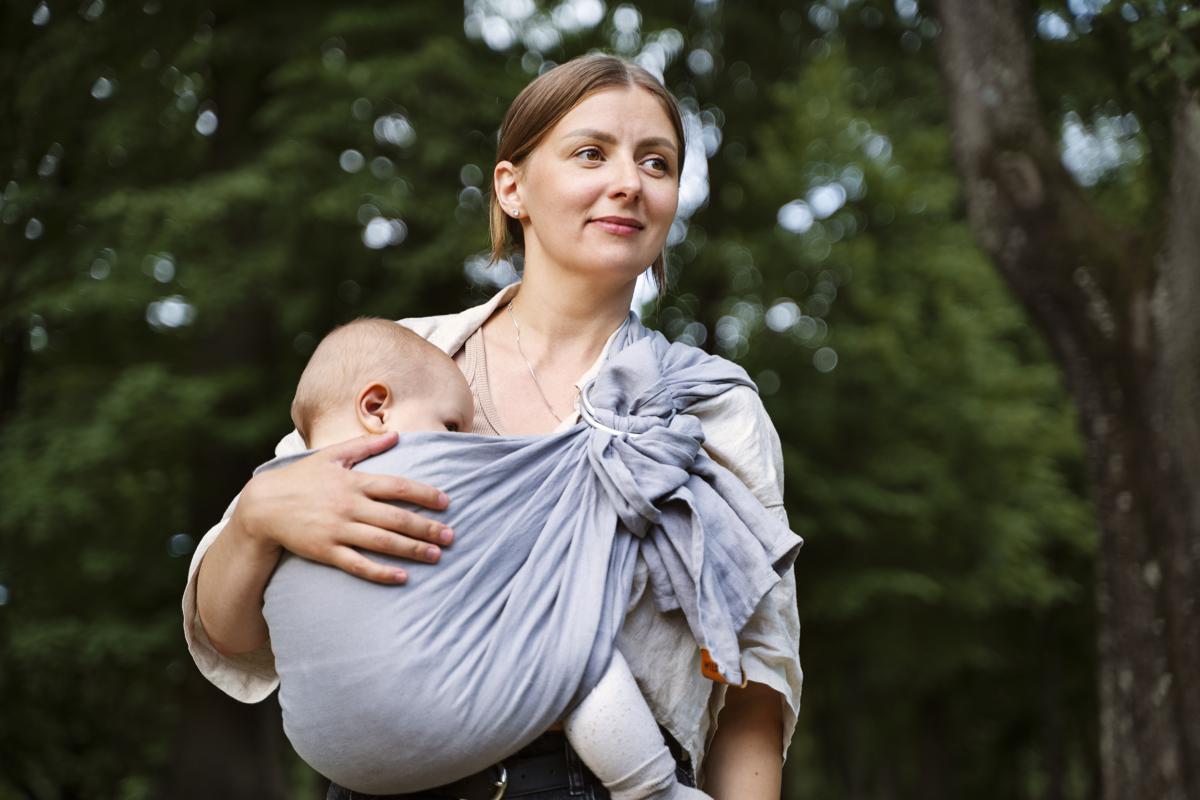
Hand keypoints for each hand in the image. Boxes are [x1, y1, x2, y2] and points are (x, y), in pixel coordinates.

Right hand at [230, 432, 452, 583]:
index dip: (424, 494)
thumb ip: (365, 446)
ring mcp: (338, 529)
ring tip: (436, 555)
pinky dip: (381, 572)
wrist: (262, 506)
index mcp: (354, 481)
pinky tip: (402, 577)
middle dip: (427, 528)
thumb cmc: (300, 478)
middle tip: (452, 536)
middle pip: (396, 517)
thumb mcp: (331, 456)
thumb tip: (396, 435)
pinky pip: (358, 564)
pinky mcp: (326, 551)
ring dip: (412, 550)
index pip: (397, 487)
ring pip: (383, 542)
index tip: (446, 502)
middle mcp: (349, 505)